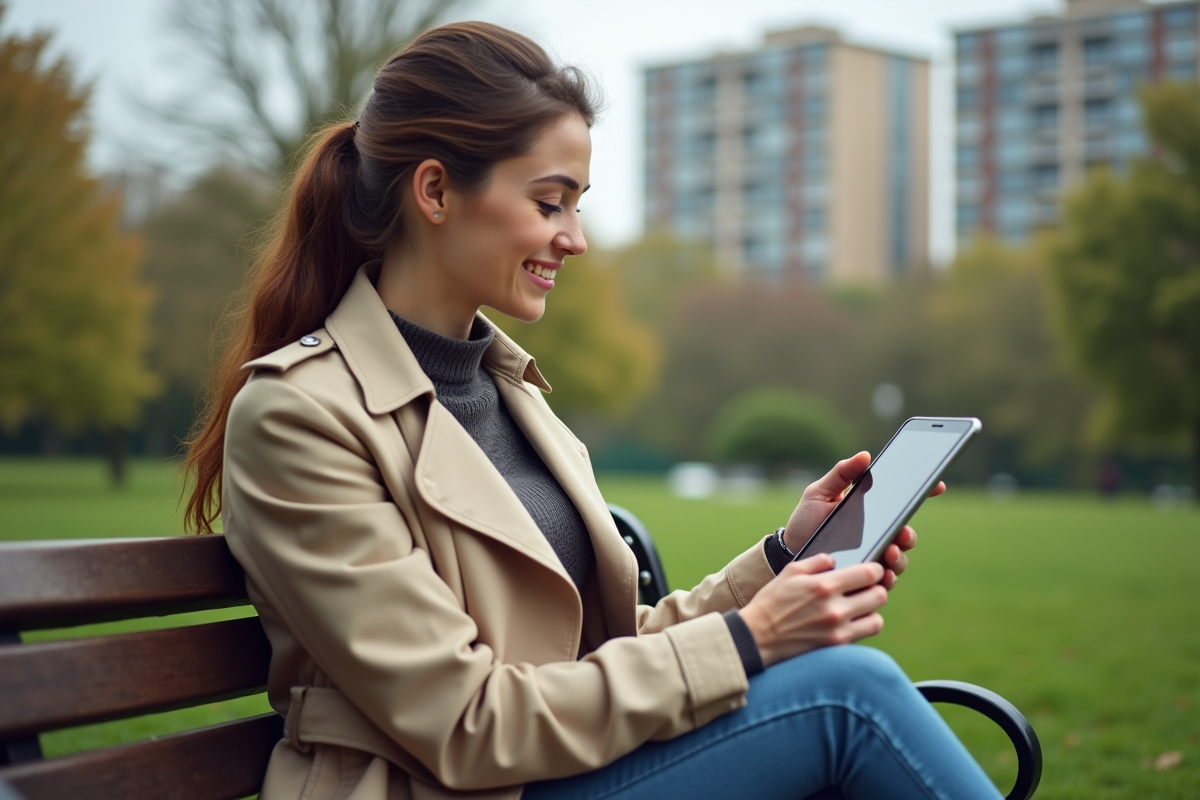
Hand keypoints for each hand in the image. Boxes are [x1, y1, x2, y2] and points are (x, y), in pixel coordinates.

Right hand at [739, 555, 887, 666]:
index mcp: (824, 585)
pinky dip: (862, 626)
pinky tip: (850, 620)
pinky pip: (864, 634)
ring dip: (872, 611)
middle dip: (876, 588)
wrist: (758, 636)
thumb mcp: (790, 572)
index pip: (869, 574)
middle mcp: (834, 608)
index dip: (876, 569)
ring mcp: (837, 630)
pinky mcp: (836, 646)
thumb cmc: (771, 601)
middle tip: (867, 588)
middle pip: (879, 596)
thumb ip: (816, 562)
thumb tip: (835, 560)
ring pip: (876, 619)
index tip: (873, 570)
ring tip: (860, 607)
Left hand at [781, 452, 943, 589]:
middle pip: (906, 535)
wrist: (789, 551)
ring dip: (900, 557)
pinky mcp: (864, 577)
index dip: (924, 493)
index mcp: (872, 512)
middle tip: (902, 533)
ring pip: (899, 559)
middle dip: (909, 535)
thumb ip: (841, 474)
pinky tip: (882, 575)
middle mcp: (878, 535)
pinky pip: (883, 580)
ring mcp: (873, 556)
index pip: (903, 503)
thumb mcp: (820, 492)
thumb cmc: (806, 519)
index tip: (936, 485)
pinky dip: (886, 578)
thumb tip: (865, 455)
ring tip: (889, 553)